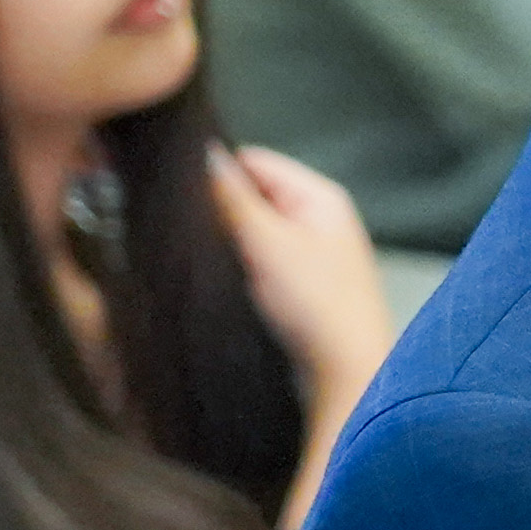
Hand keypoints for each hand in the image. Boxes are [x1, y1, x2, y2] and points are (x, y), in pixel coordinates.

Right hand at [207, 142, 396, 414]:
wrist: (348, 374)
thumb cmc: (318, 307)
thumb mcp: (267, 243)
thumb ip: (233, 198)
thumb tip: (203, 155)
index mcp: (319, 197)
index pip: (254, 161)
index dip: (216, 173)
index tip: (183, 195)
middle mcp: (319, 218)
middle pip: (253, 195)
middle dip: (222, 210)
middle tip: (194, 232)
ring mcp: (312, 252)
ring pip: (254, 230)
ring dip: (231, 241)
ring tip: (210, 258)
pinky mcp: (303, 284)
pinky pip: (262, 260)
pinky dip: (243, 266)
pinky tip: (228, 281)